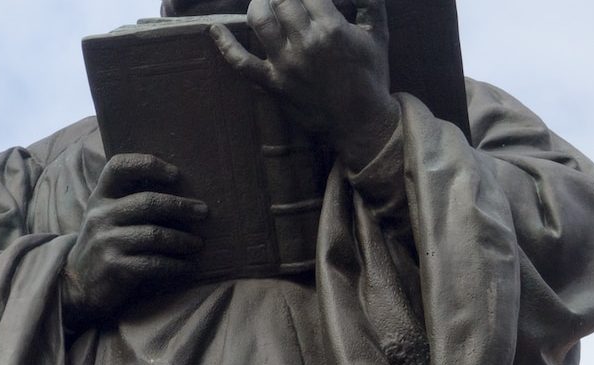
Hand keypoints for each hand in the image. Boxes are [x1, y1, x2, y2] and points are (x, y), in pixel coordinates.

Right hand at [62, 154, 207, 330]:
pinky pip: (154, 263)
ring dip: (182, 240)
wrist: (76, 283)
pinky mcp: (115, 267)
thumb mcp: (106, 216)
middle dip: (180, 206)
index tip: (175, 173)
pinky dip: (175, 266)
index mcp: (100, 197)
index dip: (147, 164)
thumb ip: (129, 200)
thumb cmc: (103, 243)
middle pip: (147, 202)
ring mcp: (106, 242)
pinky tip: (187, 267)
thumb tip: (180, 190)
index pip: (119, 167)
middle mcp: (100, 216)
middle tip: (203, 212)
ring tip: (198, 243)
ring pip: (154, 234)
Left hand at [209, 0, 400, 167]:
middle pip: (281, 1)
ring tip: (263, 2)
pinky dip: (224, 44)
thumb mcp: (379, 35)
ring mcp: (285, 64)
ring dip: (258, 5)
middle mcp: (305, 43)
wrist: (361, 122)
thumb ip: (370, 3)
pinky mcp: (272, 83)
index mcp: (333, 28)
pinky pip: (240, 63)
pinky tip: (214, 28)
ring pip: (260, 22)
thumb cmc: (371, 76)